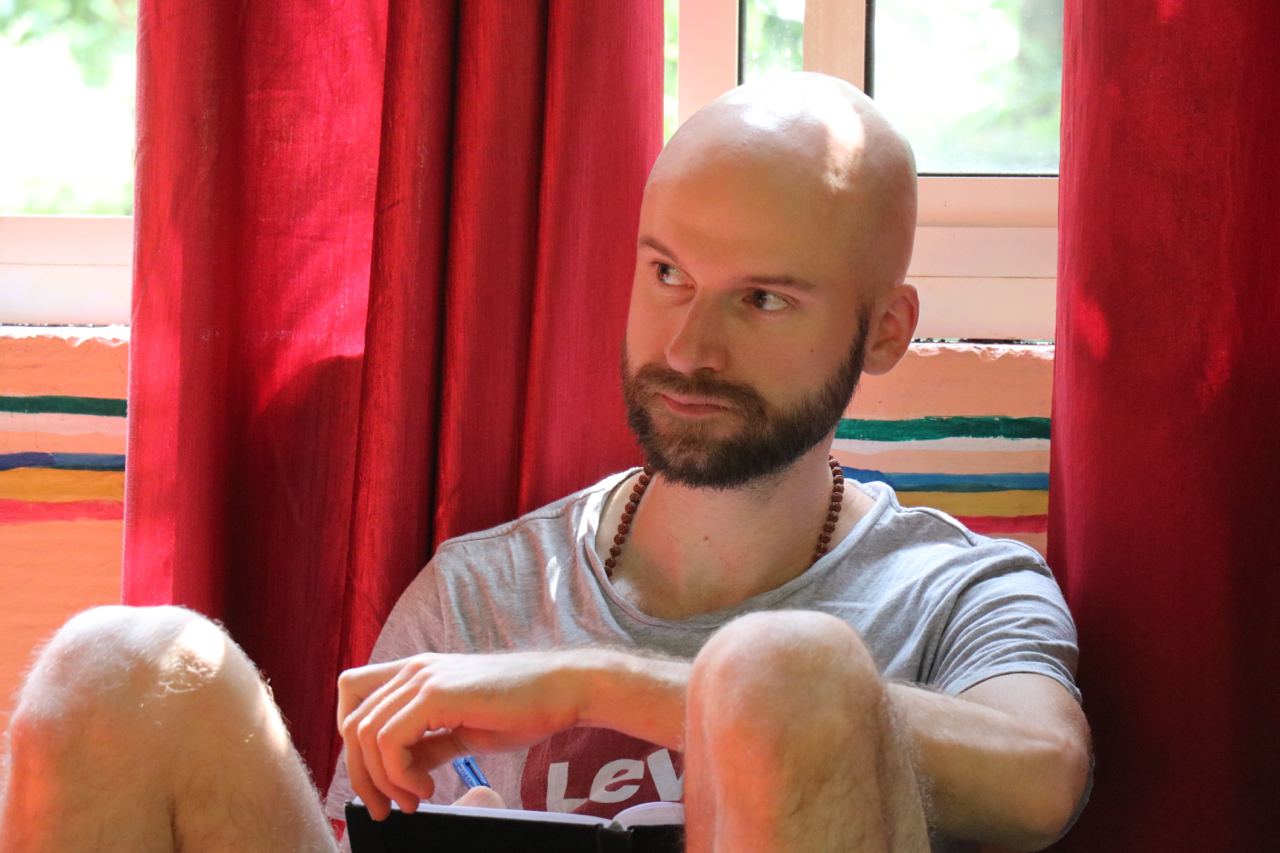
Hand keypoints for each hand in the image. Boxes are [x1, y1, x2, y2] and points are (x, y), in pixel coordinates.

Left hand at [337, 652, 581, 819]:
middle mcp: (413, 669)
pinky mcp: (436, 694)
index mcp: (417, 672)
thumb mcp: (462, 730)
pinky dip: (400, 774)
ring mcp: (423, 677)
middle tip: (387, 806)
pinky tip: (428, 787)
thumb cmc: (521, 708)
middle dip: (362, 775)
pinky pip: (391, 741)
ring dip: (384, 779)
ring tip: (415, 798)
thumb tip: (400, 772)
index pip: (352, 693)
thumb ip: (427, 744)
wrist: (562, 690)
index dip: (352, 738)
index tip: (375, 775)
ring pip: (365, 734)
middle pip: (351, 722)